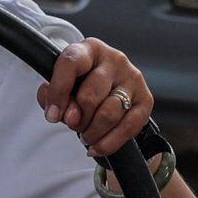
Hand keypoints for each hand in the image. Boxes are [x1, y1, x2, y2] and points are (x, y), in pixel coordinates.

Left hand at [39, 37, 152, 158]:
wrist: (109, 87)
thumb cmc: (80, 84)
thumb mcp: (61, 84)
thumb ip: (53, 96)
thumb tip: (62, 114)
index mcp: (89, 49)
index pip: (71, 64)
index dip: (58, 92)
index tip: (52, 115)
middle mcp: (114, 59)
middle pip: (90, 95)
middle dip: (77, 118)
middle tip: (72, 125)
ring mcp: (132, 78)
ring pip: (109, 113)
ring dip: (92, 132)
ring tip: (85, 136)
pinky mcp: (146, 99)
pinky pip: (128, 127)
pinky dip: (109, 143)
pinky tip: (97, 147)